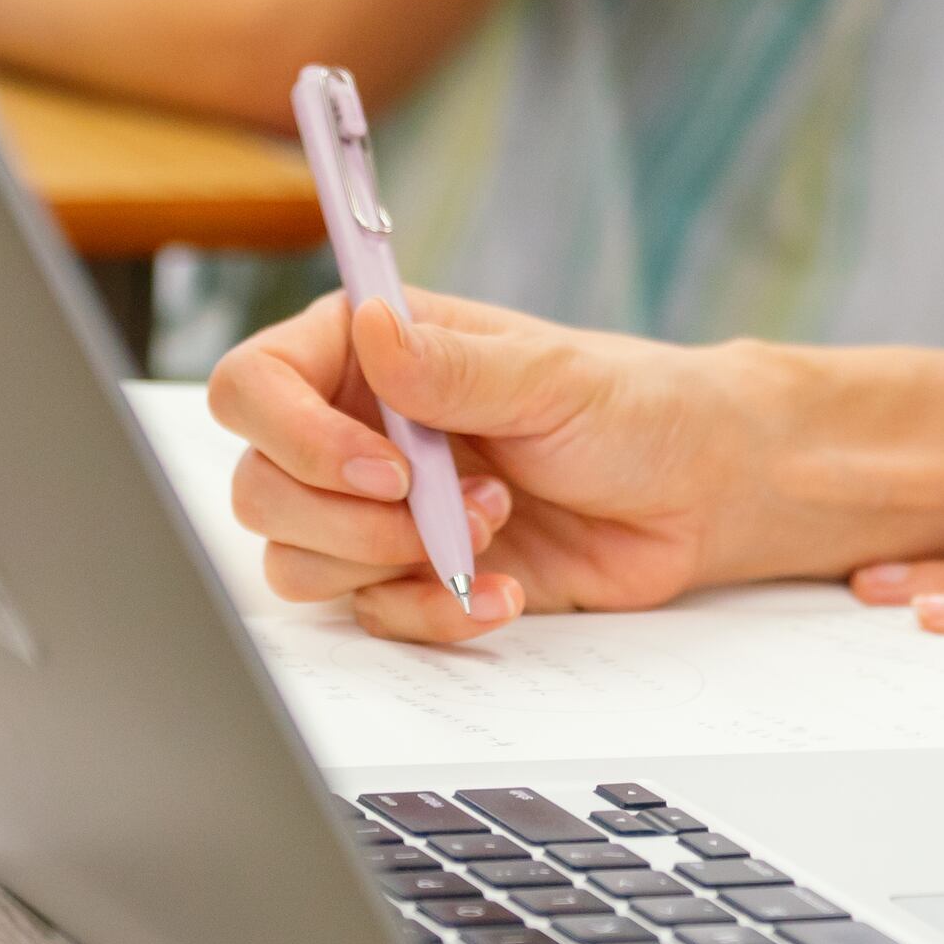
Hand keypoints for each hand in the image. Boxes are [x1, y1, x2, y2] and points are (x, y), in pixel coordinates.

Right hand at [208, 287, 775, 645]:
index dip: (293, 435)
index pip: (253, 385)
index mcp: (364, 351)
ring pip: (295, 562)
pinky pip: (369, 616)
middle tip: (435, 509)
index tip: (385, 468)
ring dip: (388, 563)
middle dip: (345, 519)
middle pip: (258, 488)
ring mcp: (374, 508)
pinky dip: (433, 612)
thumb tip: (370, 328)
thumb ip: (450, 366)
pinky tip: (502, 589)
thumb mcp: (546, 376)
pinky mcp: (408, 576)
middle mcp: (351, 427)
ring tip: (490, 529)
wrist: (690, 495)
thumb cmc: (626, 407)